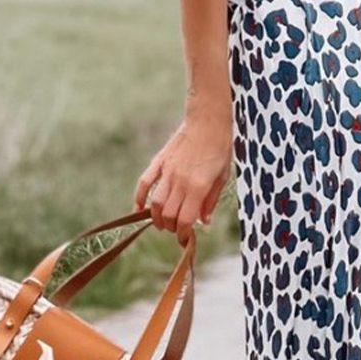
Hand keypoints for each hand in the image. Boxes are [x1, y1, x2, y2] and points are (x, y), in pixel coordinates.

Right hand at [134, 108, 231, 245]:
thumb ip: (211, 200)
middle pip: (169, 214)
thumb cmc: (220, 149)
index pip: (185, 219)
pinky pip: (144, 182)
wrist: (208, 121)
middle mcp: (180, 181)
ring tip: (162, 223)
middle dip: (172, 228)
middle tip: (177, 229)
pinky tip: (138, 208)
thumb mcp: (222, 176)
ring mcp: (168, 171)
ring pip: (156, 203)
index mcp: (198, 186)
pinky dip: (139, 197)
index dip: (183, 233)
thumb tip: (203, 221)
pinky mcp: (160, 161)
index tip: (185, 239)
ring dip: (157, 217)